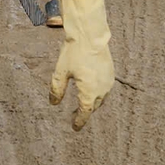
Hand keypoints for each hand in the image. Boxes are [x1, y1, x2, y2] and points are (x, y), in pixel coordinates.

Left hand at [49, 0, 113, 129]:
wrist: (90, 35)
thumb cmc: (74, 53)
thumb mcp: (61, 72)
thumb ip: (57, 90)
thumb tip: (53, 103)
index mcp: (89, 92)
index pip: (85, 113)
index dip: (79, 121)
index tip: (75, 128)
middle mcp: (102, 89)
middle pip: (93, 107)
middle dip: (85, 112)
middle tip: (76, 116)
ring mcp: (108, 81)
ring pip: (101, 99)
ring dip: (92, 103)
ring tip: (83, 105)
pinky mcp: (111, 73)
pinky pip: (105, 89)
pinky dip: (98, 94)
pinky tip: (91, 90)